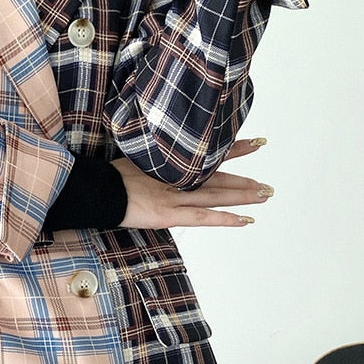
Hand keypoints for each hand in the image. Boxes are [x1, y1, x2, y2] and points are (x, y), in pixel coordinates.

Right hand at [111, 138, 272, 228]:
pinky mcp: (169, 214)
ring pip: (216, 195)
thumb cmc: (109, 177)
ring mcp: (174, 196)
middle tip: (267, 184)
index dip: (232, 149)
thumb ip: (154, 161)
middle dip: (244, 180)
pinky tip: (244, 219)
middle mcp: (176, 178)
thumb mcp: (134, 159)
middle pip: (218, 177)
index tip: (254, 144)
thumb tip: (166, 157)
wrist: (96, 190)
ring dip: (242, 196)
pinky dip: (224, 218)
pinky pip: (202, 217)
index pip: (208, 155)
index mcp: (170, 164)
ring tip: (264, 196)